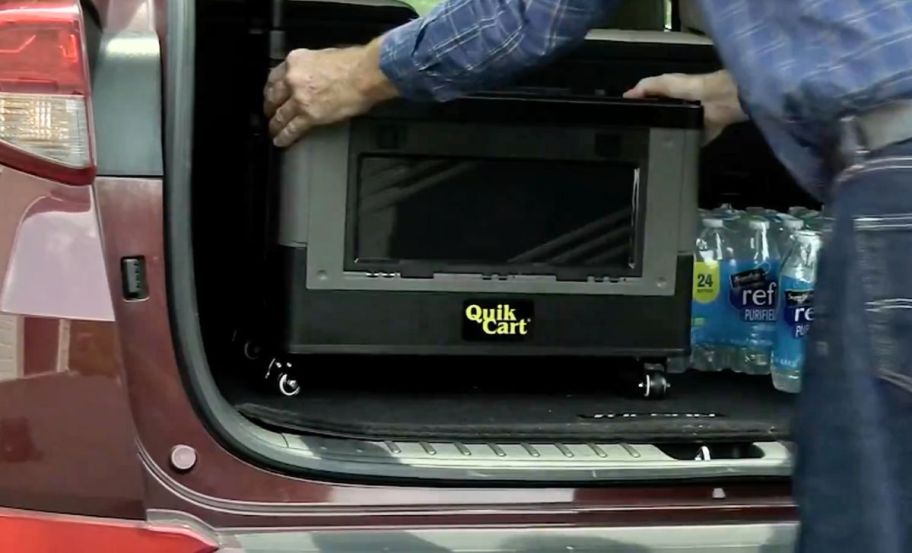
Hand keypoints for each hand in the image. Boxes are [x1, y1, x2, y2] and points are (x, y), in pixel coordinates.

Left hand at [263, 39, 397, 146]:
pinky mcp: (309, 116)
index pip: (274, 76)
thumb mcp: (324, 55)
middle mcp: (293, 79)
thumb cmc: (354, 63)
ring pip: (280, 115)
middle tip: (269, 113)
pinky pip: (292, 129)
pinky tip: (280, 141)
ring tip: (273, 130)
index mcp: (296, 61)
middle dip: (269, 107)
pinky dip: (284, 137)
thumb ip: (312, 67)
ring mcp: (299, 99)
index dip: (270, 88)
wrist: (364, 74)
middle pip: (273, 96)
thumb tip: (313, 76)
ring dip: (275, 124)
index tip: (271, 93)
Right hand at [623, 70, 747, 143]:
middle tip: (638, 141)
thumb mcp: (666, 83)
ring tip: (652, 151)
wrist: (721, 100)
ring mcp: (693, 123)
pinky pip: (690, 144)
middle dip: (653, 128)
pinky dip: (684, 150)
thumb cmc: (693, 88)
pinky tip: (672, 157)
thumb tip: (626, 95)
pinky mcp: (702, 135)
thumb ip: (648, 87)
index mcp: (673, 95)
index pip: (654, 103)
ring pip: (676, 133)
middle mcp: (683, 109)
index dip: (642, 111)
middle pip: (664, 120)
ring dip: (667, 140)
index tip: (628, 122)